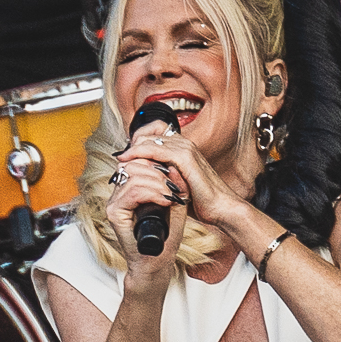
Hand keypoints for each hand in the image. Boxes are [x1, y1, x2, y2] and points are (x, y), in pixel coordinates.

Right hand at [106, 121, 187, 293]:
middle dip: (159, 170)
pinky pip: (132, 190)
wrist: (158, 261)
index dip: (158, 160)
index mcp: (130, 188)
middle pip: (135, 162)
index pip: (139, 159)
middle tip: (175, 186)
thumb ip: (174, 185)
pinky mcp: (114, 213)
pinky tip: (165, 200)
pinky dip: (152, 192)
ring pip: (134, 174)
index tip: (176, 173)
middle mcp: (119, 192)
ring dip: (158, 182)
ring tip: (171, 196)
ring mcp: (114, 202)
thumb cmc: (166, 236)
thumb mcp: (175, 204)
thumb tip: (174, 165)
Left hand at [115, 121, 247, 232]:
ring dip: (133, 150)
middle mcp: (183, 144)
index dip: (137, 143)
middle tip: (120, 159)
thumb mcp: (176, 185)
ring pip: (150, 141)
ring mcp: (185, 149)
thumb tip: (143, 178)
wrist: (220, 207)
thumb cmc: (201, 200)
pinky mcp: (185, 158)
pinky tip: (130, 163)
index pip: (153, 135)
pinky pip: (156, 151)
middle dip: (132, 145)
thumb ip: (162, 176)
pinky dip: (140, 155)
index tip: (124, 157)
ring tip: (121, 161)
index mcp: (181, 148)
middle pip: (148, 134)